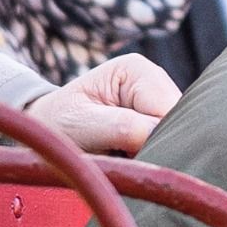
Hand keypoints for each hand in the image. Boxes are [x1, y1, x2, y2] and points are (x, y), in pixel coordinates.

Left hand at [25, 55, 179, 153]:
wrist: (46, 132)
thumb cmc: (57, 125)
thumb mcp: (84, 126)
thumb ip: (124, 128)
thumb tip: (162, 135)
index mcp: (137, 69)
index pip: (169, 110)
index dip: (156, 137)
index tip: (124, 153)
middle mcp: (156, 80)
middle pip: (180, 122)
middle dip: (157, 144)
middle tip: (122, 156)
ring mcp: (160, 100)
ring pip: (179, 135)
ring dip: (156, 151)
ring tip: (122, 154)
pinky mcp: (161, 119)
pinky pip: (173, 142)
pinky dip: (154, 154)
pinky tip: (130, 154)